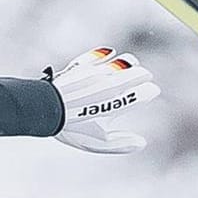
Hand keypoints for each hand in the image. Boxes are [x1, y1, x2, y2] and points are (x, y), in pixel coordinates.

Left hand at [46, 47, 160, 153]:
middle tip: (146, 77)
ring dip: (130, 64)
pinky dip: (106, 54)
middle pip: (136, 74)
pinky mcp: (83, 65)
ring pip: (121, 62)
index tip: (152, 91)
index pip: (143, 93)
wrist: (45, 108)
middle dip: (143, 75)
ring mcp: (97, 73)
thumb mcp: (97, 142)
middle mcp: (110, 85)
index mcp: (117, 103)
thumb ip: (120, 144)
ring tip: (132, 65)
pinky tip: (111, 53)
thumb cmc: (71, 128)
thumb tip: (141, 143)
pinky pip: (99, 55)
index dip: (150, 91)